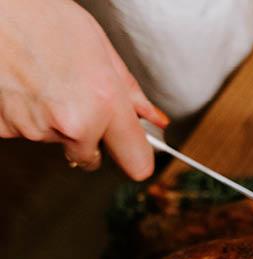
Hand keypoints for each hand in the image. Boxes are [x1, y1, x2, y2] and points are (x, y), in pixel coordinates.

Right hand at [0, 0, 167, 179]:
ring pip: (57, 141)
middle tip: (78, 101)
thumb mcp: (99, 47)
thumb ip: (129, 92)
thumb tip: (152, 118)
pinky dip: (27, 116)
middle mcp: (73, 123)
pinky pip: (26, 132)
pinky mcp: (5, 130)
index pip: (137, 161)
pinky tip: (25, 87)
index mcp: (104, 102)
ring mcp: (37, 129)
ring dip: (56, 123)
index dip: (137, 157)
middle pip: (91, 157)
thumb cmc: (41, 16)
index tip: (137, 152)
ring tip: (46, 82)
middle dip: (90, 137)